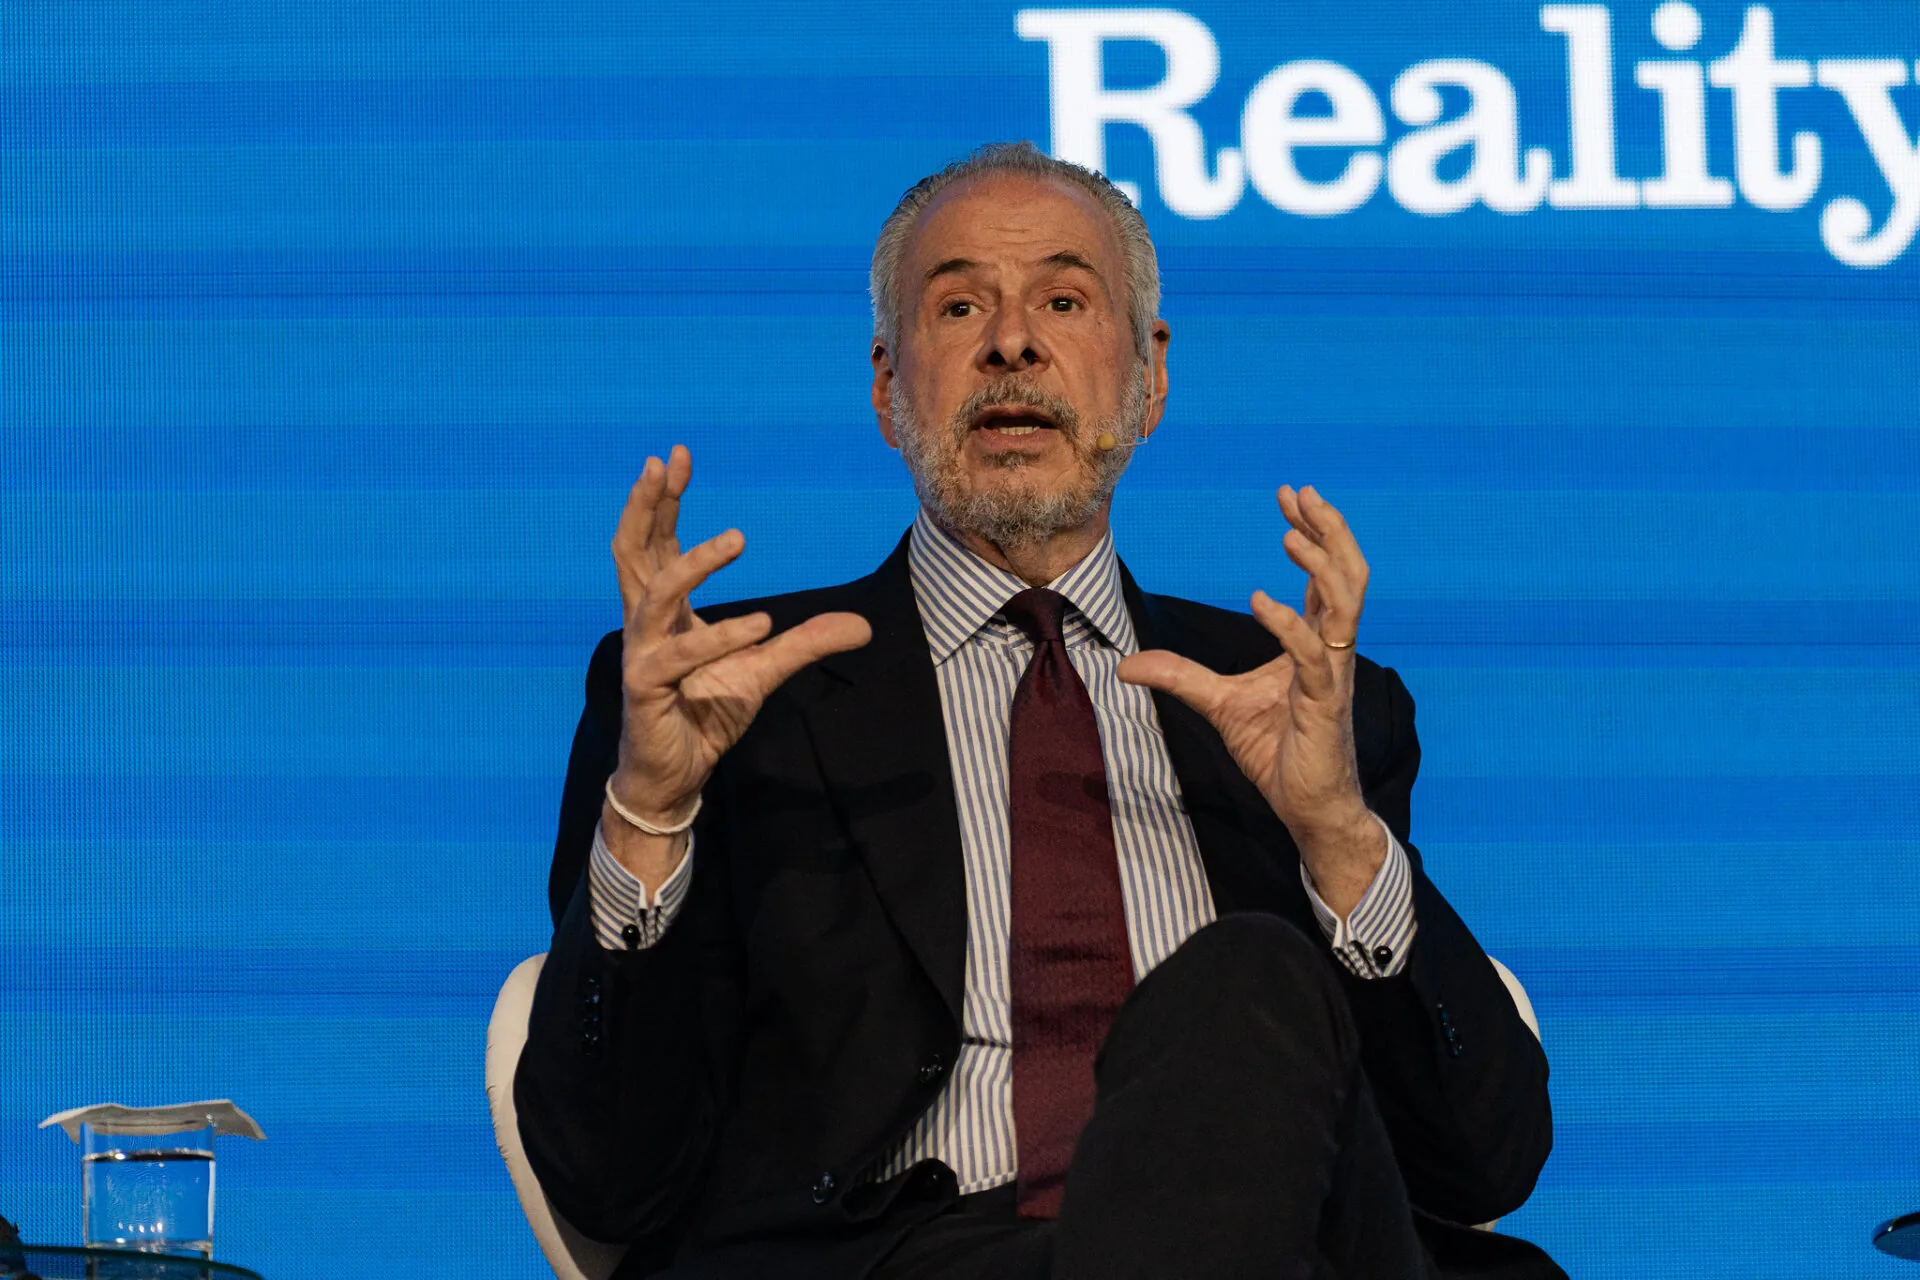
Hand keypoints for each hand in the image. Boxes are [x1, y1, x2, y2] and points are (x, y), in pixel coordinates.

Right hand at [607, 446, 870, 884]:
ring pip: (655, 594)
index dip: (661, 501)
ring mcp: (641, 654)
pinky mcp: (646, 688)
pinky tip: (759, 625)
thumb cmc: (705, 713)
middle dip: (647, 504)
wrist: (678, 774)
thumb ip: (805, 643)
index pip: (655, 543)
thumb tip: (863, 626)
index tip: (675, 456)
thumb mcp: (764, 670)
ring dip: (694, 563)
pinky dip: (719, 638)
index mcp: (664, 610)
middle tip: (664, 462)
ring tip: (737, 539)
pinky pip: (679, 656)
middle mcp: (645, 623)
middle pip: (632, 551)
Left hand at [1117, 485, 1383, 912]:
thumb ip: (1179, 677)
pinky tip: (1259, 600)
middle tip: (1301, 493)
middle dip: (1330, 530)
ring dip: (1322, 565)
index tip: (1289, 497)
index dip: (1313, 534)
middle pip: (1348, 575)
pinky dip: (1288, 623)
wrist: (1308, 807)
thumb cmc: (1278, 753)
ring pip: (1346, 604)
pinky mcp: (1325, 703)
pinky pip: (1314, 653)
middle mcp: (1332, 650)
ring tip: (1291, 535)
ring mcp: (1333, 674)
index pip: (1324, 576)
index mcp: (1316, 642)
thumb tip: (1125, 664)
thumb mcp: (1217, 704)